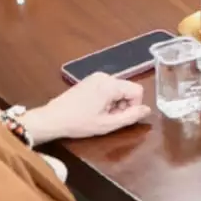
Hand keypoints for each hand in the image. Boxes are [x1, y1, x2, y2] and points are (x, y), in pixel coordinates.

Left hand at [16, 71, 149, 143]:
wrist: (53, 118)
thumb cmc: (79, 123)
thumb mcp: (107, 124)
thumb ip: (130, 117)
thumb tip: (147, 110)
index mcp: (110, 84)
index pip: (137, 91)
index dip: (134, 106)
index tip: (120, 119)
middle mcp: (105, 76)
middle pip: (127, 89)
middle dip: (124, 105)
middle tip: (109, 119)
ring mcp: (96, 76)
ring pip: (118, 89)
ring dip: (115, 103)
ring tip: (101, 116)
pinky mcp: (89, 80)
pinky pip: (108, 87)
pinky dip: (107, 99)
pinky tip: (95, 110)